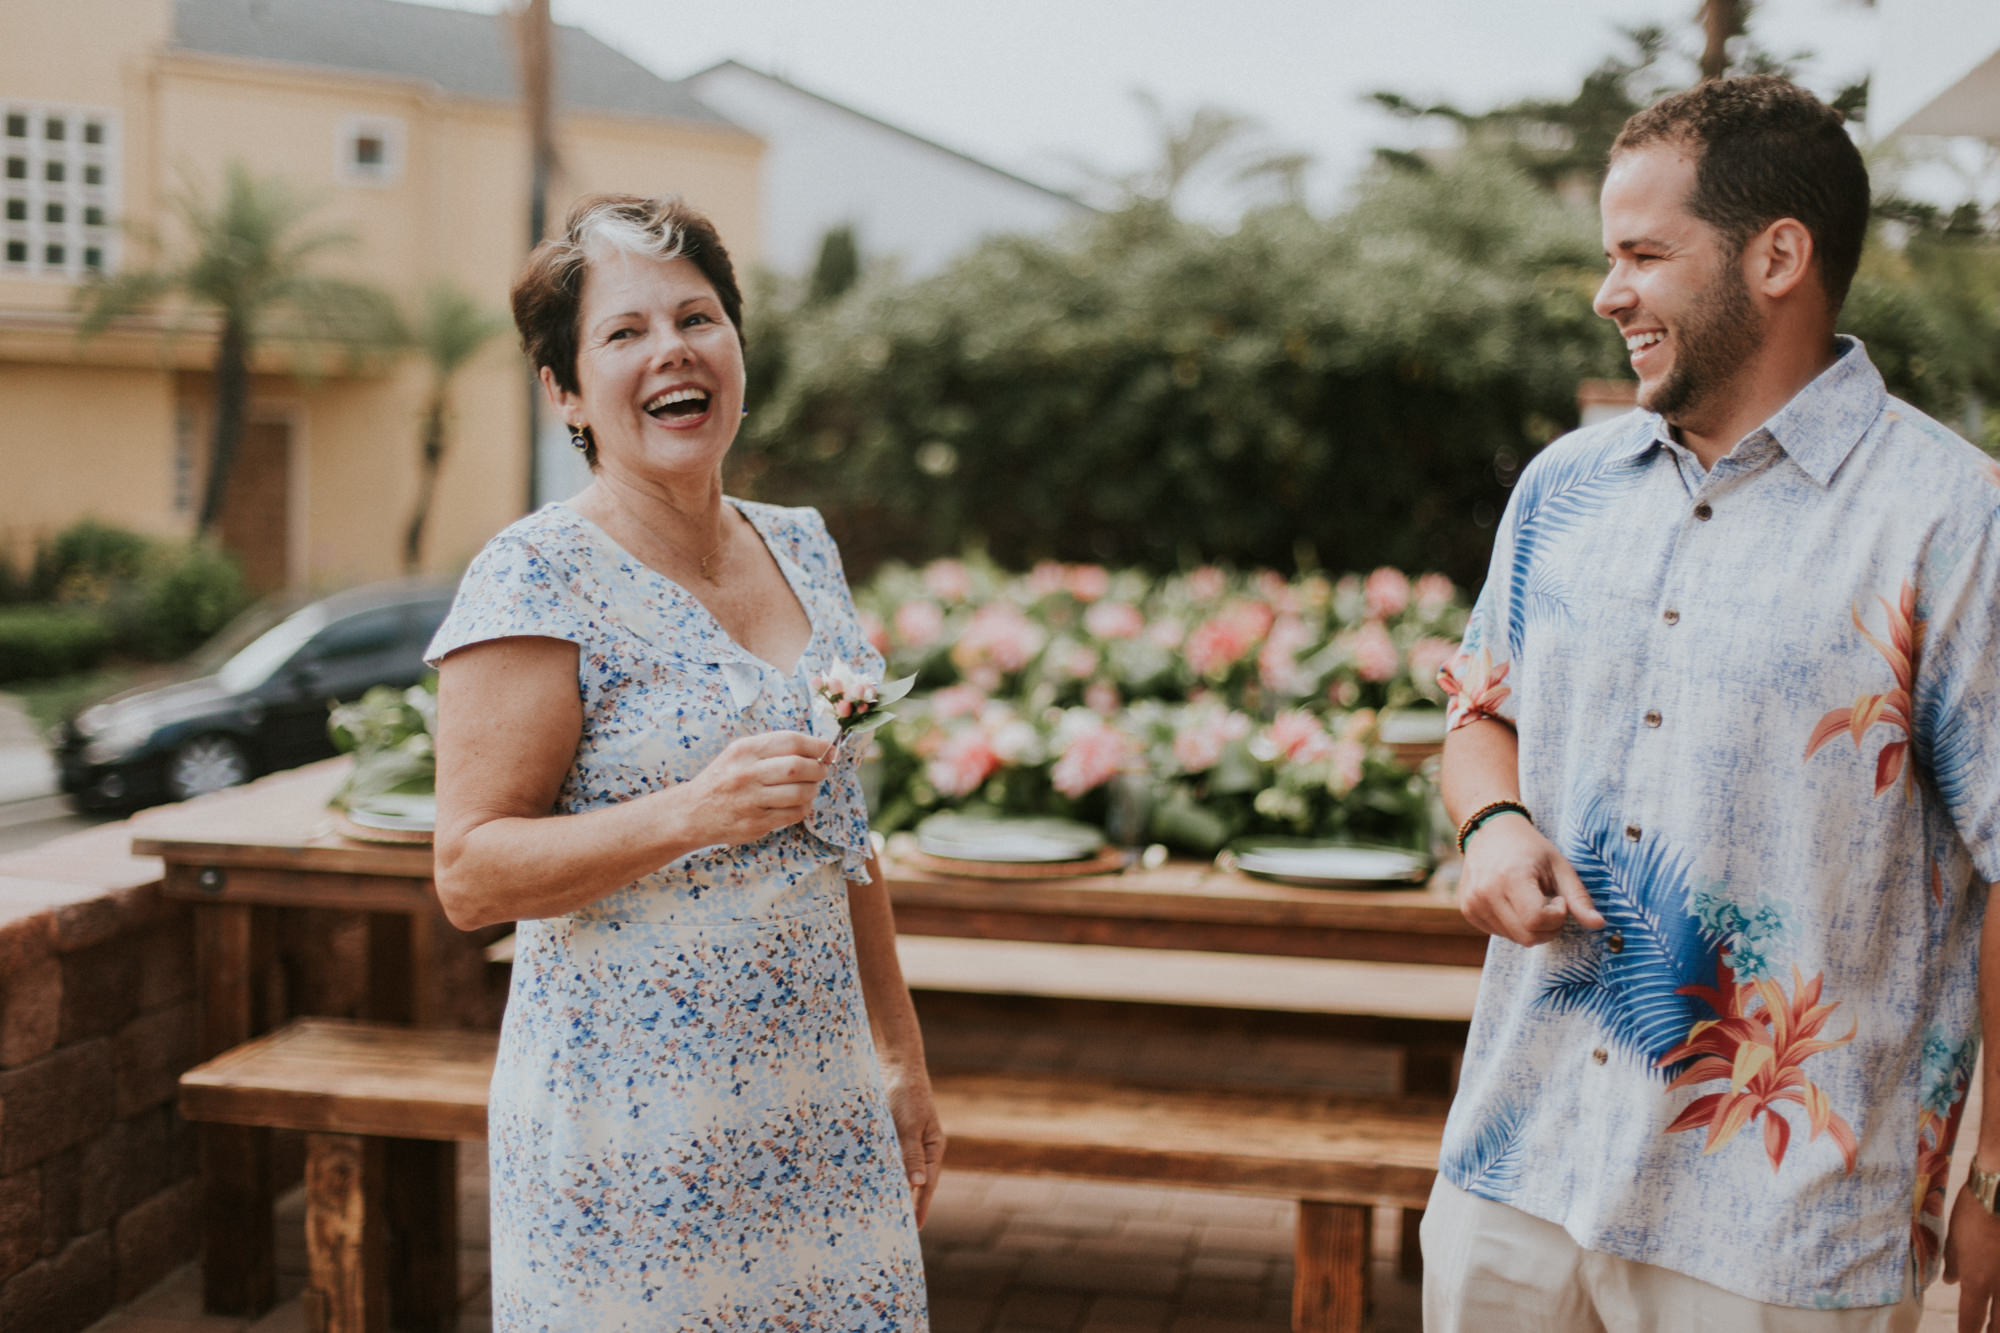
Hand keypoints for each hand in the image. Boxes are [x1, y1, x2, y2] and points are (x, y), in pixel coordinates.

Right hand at [678, 731, 828, 844]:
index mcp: (745, 751)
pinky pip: (793, 814)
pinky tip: (797, 804)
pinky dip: (803, 808)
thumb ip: (772, 748)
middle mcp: (747, 774)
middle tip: (821, 770)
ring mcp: (751, 800)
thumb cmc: (723, 779)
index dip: (817, 745)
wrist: (692, 812)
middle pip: (798, 768)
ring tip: (809, 788)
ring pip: (800, 793)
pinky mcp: (755, 823)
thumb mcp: (739, 753)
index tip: (828, 750)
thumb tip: (817, 748)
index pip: (791, 741)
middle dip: (818, 769)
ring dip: (812, 790)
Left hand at [884, 1064, 944, 1226]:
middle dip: (904, 1203)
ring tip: (878, 1213)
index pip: (927, 1183)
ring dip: (888, 1189)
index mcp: (933, 1148)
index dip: (921, 1205)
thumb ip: (911, 1153)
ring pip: (896, 1172)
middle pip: (912, 1182)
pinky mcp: (888, 1137)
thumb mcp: (910, 1124)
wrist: (895, 1067)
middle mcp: (920, 1149)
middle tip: (895, 1228)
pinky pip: (883, 1160)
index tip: (916, 1227)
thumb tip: (918, 1183)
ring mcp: (904, 1144)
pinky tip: (864, 1185)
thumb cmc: (907, 1094)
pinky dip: (876, 1172)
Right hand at [1456, 813, 1603, 945]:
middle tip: (1550, 904)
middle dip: (1548, 928)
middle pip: (1527, 937)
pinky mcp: (1467, 911)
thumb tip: (1599, 924)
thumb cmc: (1529, 847)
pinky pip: (1499, 933)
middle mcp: (1485, 893)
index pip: (1536, 921)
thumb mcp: (1559, 866)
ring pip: (1514, 939)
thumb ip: (1579, 898)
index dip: (1556, 917)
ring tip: (1530, 900)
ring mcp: (1472, 903)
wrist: (1489, 830)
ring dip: (1530, 927)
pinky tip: (1513, 903)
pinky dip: (1514, 925)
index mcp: (1510, 877)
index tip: (1558, 898)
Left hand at [1946, 1182, 1999, 1330]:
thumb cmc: (1972, 1214)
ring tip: (1996, 1326)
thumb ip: (1953, 1265)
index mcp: (1977, 1281)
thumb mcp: (1953, 1240)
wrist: (1999, 1193)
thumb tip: (1950, 1282)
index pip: (1971, 1318)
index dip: (1968, 1332)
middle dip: (1991, 1332)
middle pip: (1999, 1324)